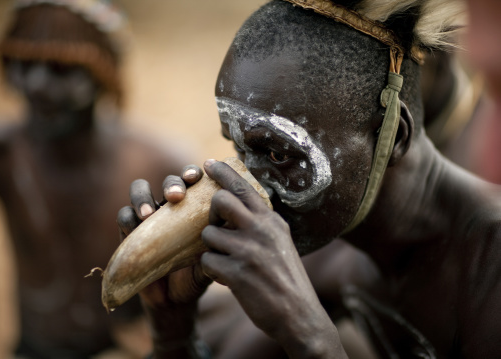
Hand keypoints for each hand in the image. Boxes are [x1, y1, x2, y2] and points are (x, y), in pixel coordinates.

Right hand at [116, 165, 210, 357]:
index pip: (192, 180)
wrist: (176, 301)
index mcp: (193, 206)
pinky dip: (128, 216)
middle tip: (176, 196)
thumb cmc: (197, 274)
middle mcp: (170, 206)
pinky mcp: (129, 232)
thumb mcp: (212, 258)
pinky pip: (124, 216)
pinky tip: (135, 224)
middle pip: (168, 181)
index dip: (192, 173)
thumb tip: (229, 228)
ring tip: (149, 213)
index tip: (196, 177)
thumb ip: (219, 244)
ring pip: (140, 190)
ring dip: (143, 196)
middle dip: (172, 183)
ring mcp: (148, 217)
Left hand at [199, 159, 344, 357]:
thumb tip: (237, 205)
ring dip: (212, 249)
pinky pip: (207, 262)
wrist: (299, 314)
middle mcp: (261, 230)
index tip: (208, 164)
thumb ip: (261, 223)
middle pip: (220, 201)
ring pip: (209, 235)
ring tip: (227, 261)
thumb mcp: (281, 241)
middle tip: (217, 228)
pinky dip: (212, 271)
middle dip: (211, 214)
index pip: (243, 187)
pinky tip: (227, 278)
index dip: (223, 173)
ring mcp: (249, 251)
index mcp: (272, 220)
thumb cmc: (285, 277)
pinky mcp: (237, 274)